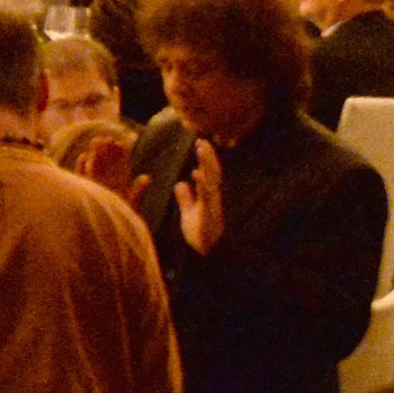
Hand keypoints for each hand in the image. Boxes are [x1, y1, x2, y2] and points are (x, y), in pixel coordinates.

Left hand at [171, 130, 226, 254]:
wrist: (206, 252)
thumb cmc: (199, 234)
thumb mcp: (189, 212)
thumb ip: (186, 198)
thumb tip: (181, 184)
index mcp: (207, 196)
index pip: (208, 173)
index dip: (205, 159)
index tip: (200, 144)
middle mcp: (212, 197)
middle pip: (212, 172)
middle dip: (208, 156)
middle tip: (201, 140)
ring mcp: (212, 204)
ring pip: (212, 179)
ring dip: (207, 163)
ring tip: (202, 148)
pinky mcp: (209, 212)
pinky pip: (207, 195)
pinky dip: (203, 183)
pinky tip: (198, 172)